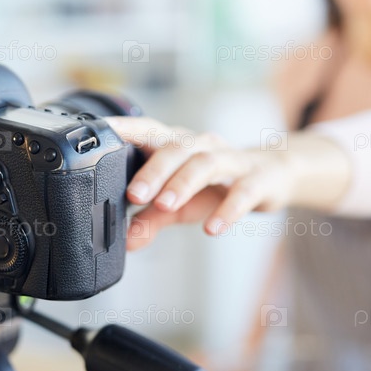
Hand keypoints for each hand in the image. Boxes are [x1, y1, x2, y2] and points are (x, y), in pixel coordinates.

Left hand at [106, 116, 298, 249]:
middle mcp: (202, 145)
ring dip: (183, 183)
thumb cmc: (217, 185)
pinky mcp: (257, 179)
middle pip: (175, 148)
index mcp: (177, 144)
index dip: (123, 128)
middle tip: (133, 195)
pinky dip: (227, 209)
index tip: (98, 134)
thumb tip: (126, 242)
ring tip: (164, 206)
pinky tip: (212, 227)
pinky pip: (242, 191)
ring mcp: (231, 159)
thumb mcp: (180, 205)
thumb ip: (150, 220)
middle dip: (152, 171)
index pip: (146, 129)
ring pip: (205, 163)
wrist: (271, 175)